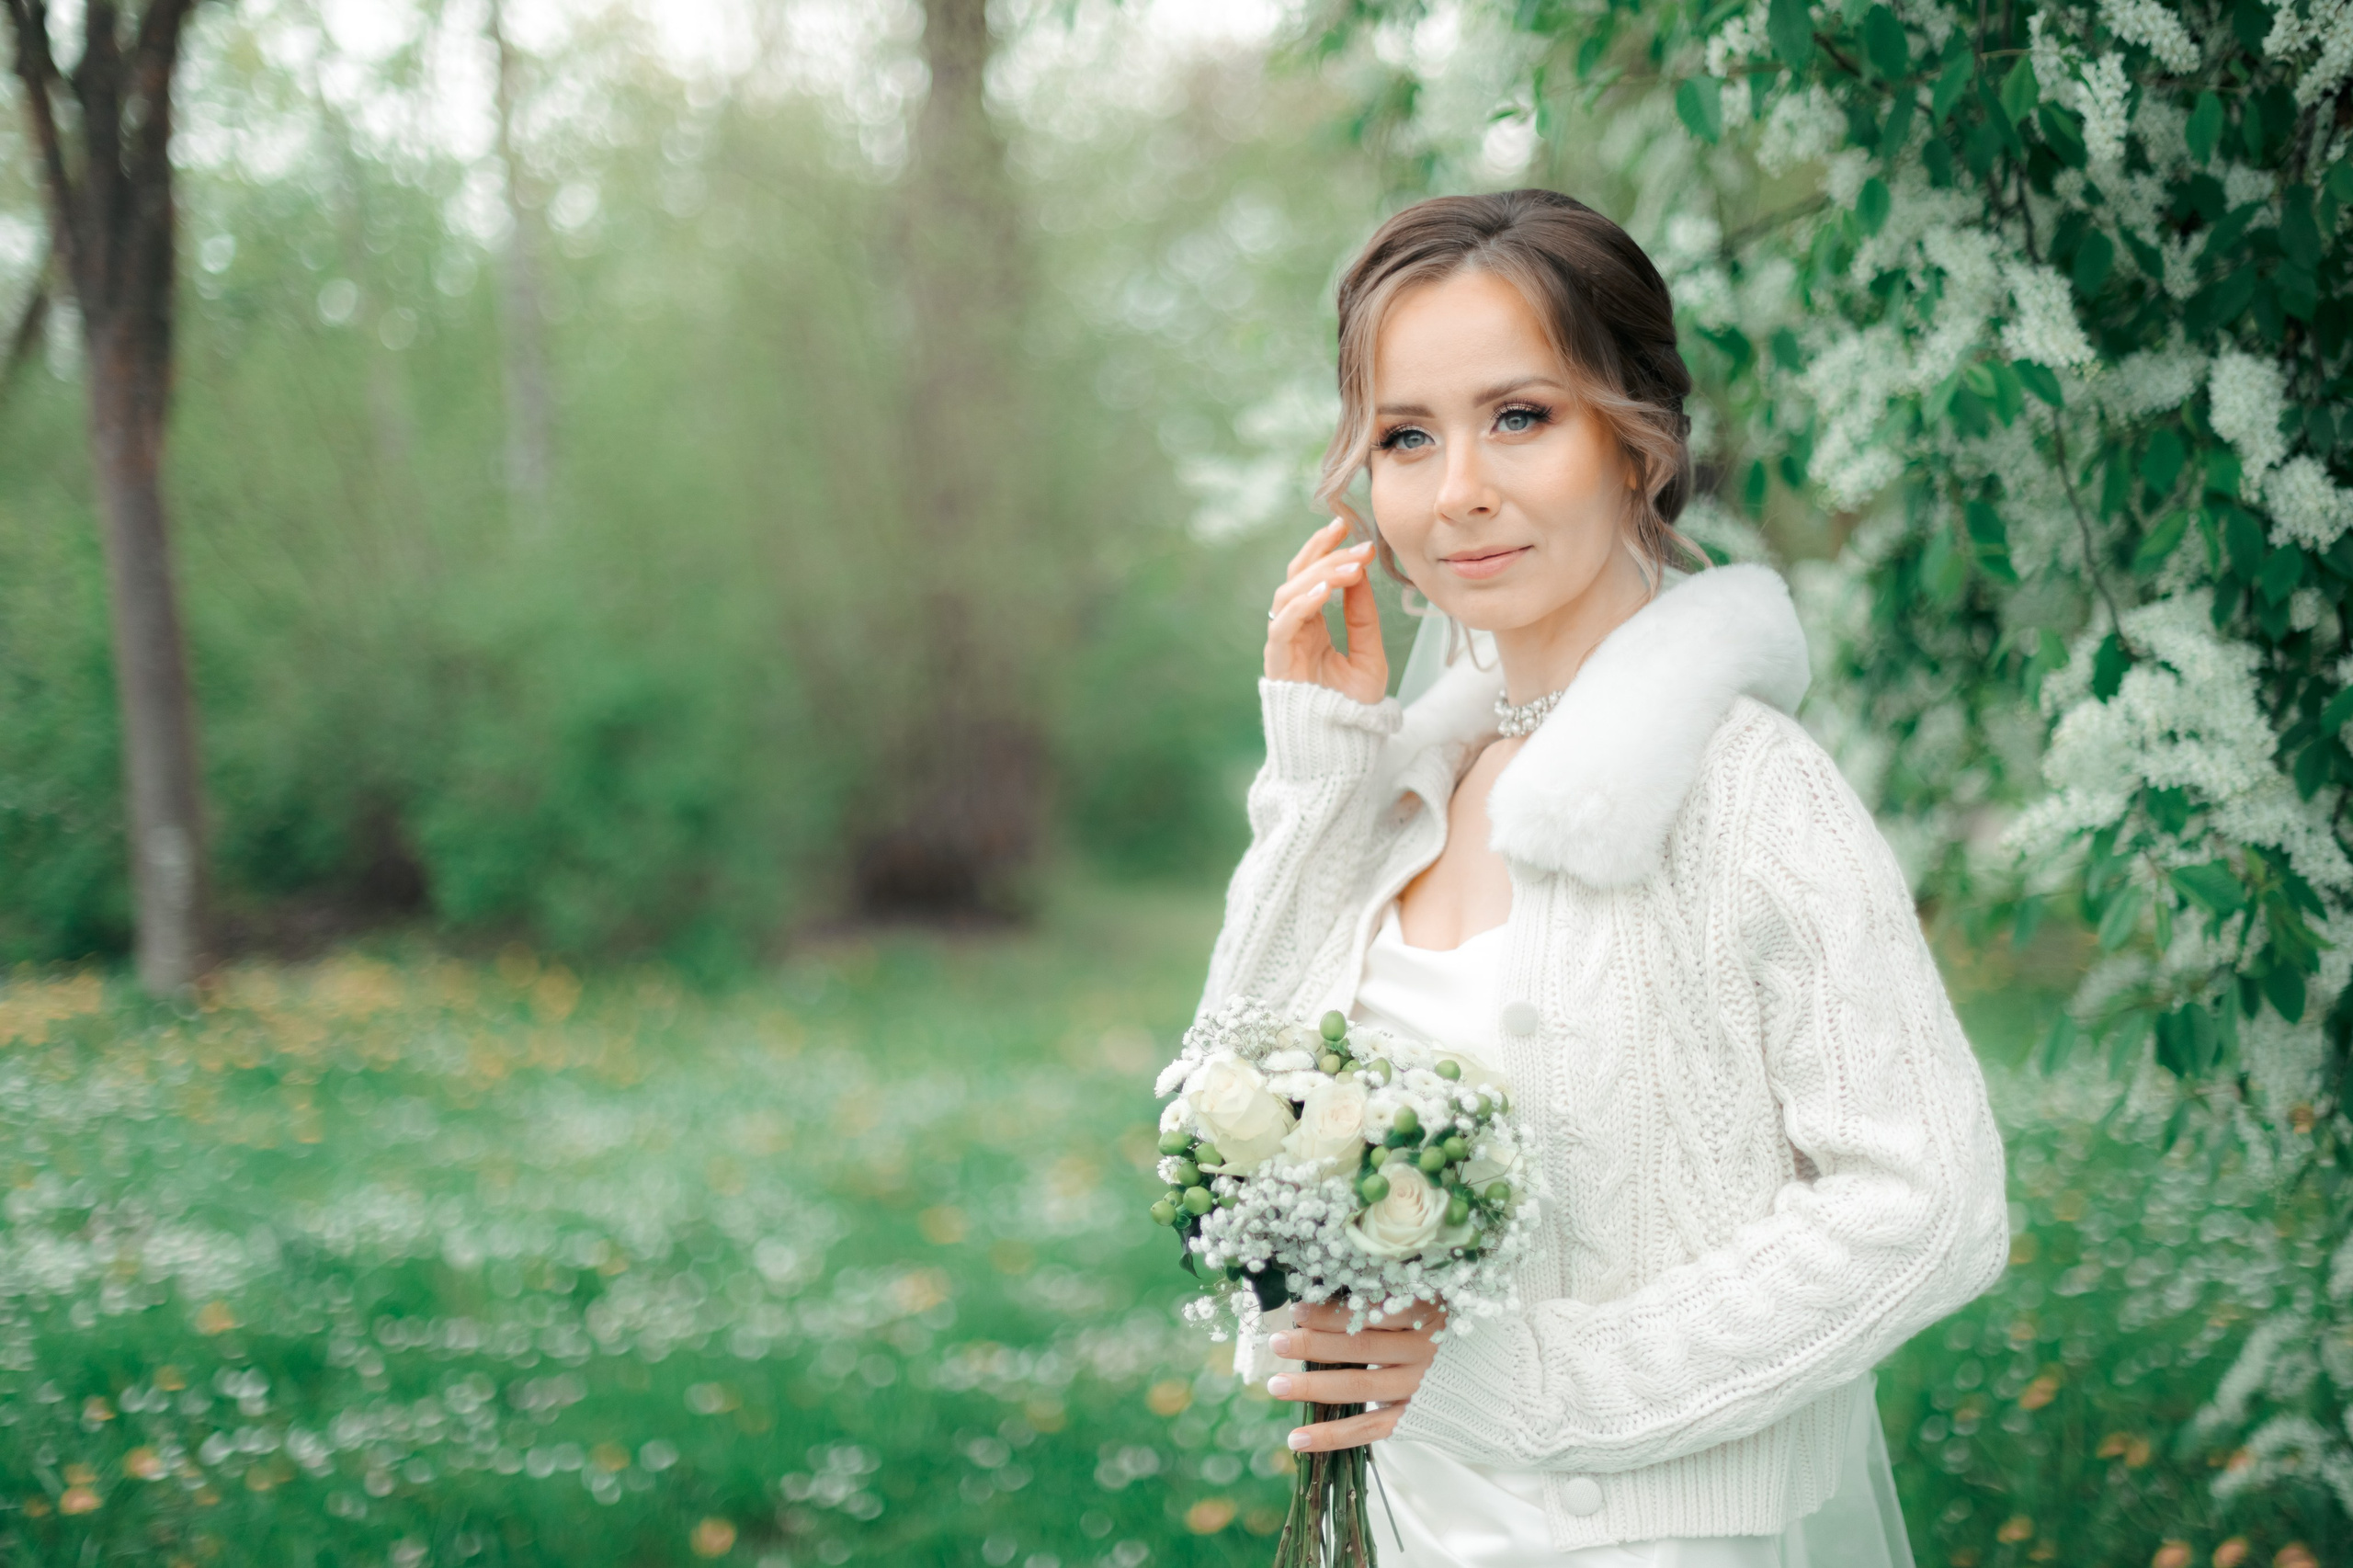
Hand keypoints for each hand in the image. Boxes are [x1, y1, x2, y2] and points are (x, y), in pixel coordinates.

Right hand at [1265, 519, 1386, 704]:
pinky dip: (1301, 605)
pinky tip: (1324, 591)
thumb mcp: (1368, 657)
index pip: (1311, 575)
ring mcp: (1282, 645)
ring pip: (1288, 593)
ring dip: (1319, 575)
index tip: (1351, 527)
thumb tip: (1360, 574)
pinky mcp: (1276, 662)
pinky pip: (1282, 625)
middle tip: (1356, 541)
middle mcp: (1293, 630)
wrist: (1337, 751)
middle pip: (1297, 576)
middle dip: (1325, 554)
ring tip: (1351, 568)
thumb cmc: (1350, 709)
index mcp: (1312, 626)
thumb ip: (1363, 619)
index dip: (1326, 549)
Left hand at [1268, 1298, 1445, 1452]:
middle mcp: (1423, 1350)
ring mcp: (1419, 1387)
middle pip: (1360, 1346)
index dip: (1333, 1312)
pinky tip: (1297, 1439)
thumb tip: (1327, 1288)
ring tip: (1276, 1385)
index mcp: (1426, 1313)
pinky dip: (1331, 1436)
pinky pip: (1368, 1429)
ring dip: (1313, 1387)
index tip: (1298, 1309)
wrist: (1496, 1379)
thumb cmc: (1448, 1330)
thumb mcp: (1431, 1302)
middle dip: (1313, 1344)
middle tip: (1276, 1342)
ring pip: (1359, 1387)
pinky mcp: (1414, 1419)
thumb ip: (1389, 1297)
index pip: (1372, 1311)